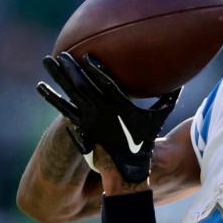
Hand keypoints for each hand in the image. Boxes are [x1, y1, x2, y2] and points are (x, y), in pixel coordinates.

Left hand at [36, 53, 179, 183]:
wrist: (127, 170)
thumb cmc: (144, 142)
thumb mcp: (159, 118)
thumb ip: (168, 96)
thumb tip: (181, 78)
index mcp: (120, 109)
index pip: (106, 86)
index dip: (96, 70)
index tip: (86, 55)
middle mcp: (101, 114)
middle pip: (82, 88)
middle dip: (71, 69)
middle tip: (59, 52)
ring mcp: (89, 122)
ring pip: (70, 96)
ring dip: (57, 79)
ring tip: (46, 62)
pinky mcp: (81, 128)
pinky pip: (64, 110)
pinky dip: (53, 98)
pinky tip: (41, 87)